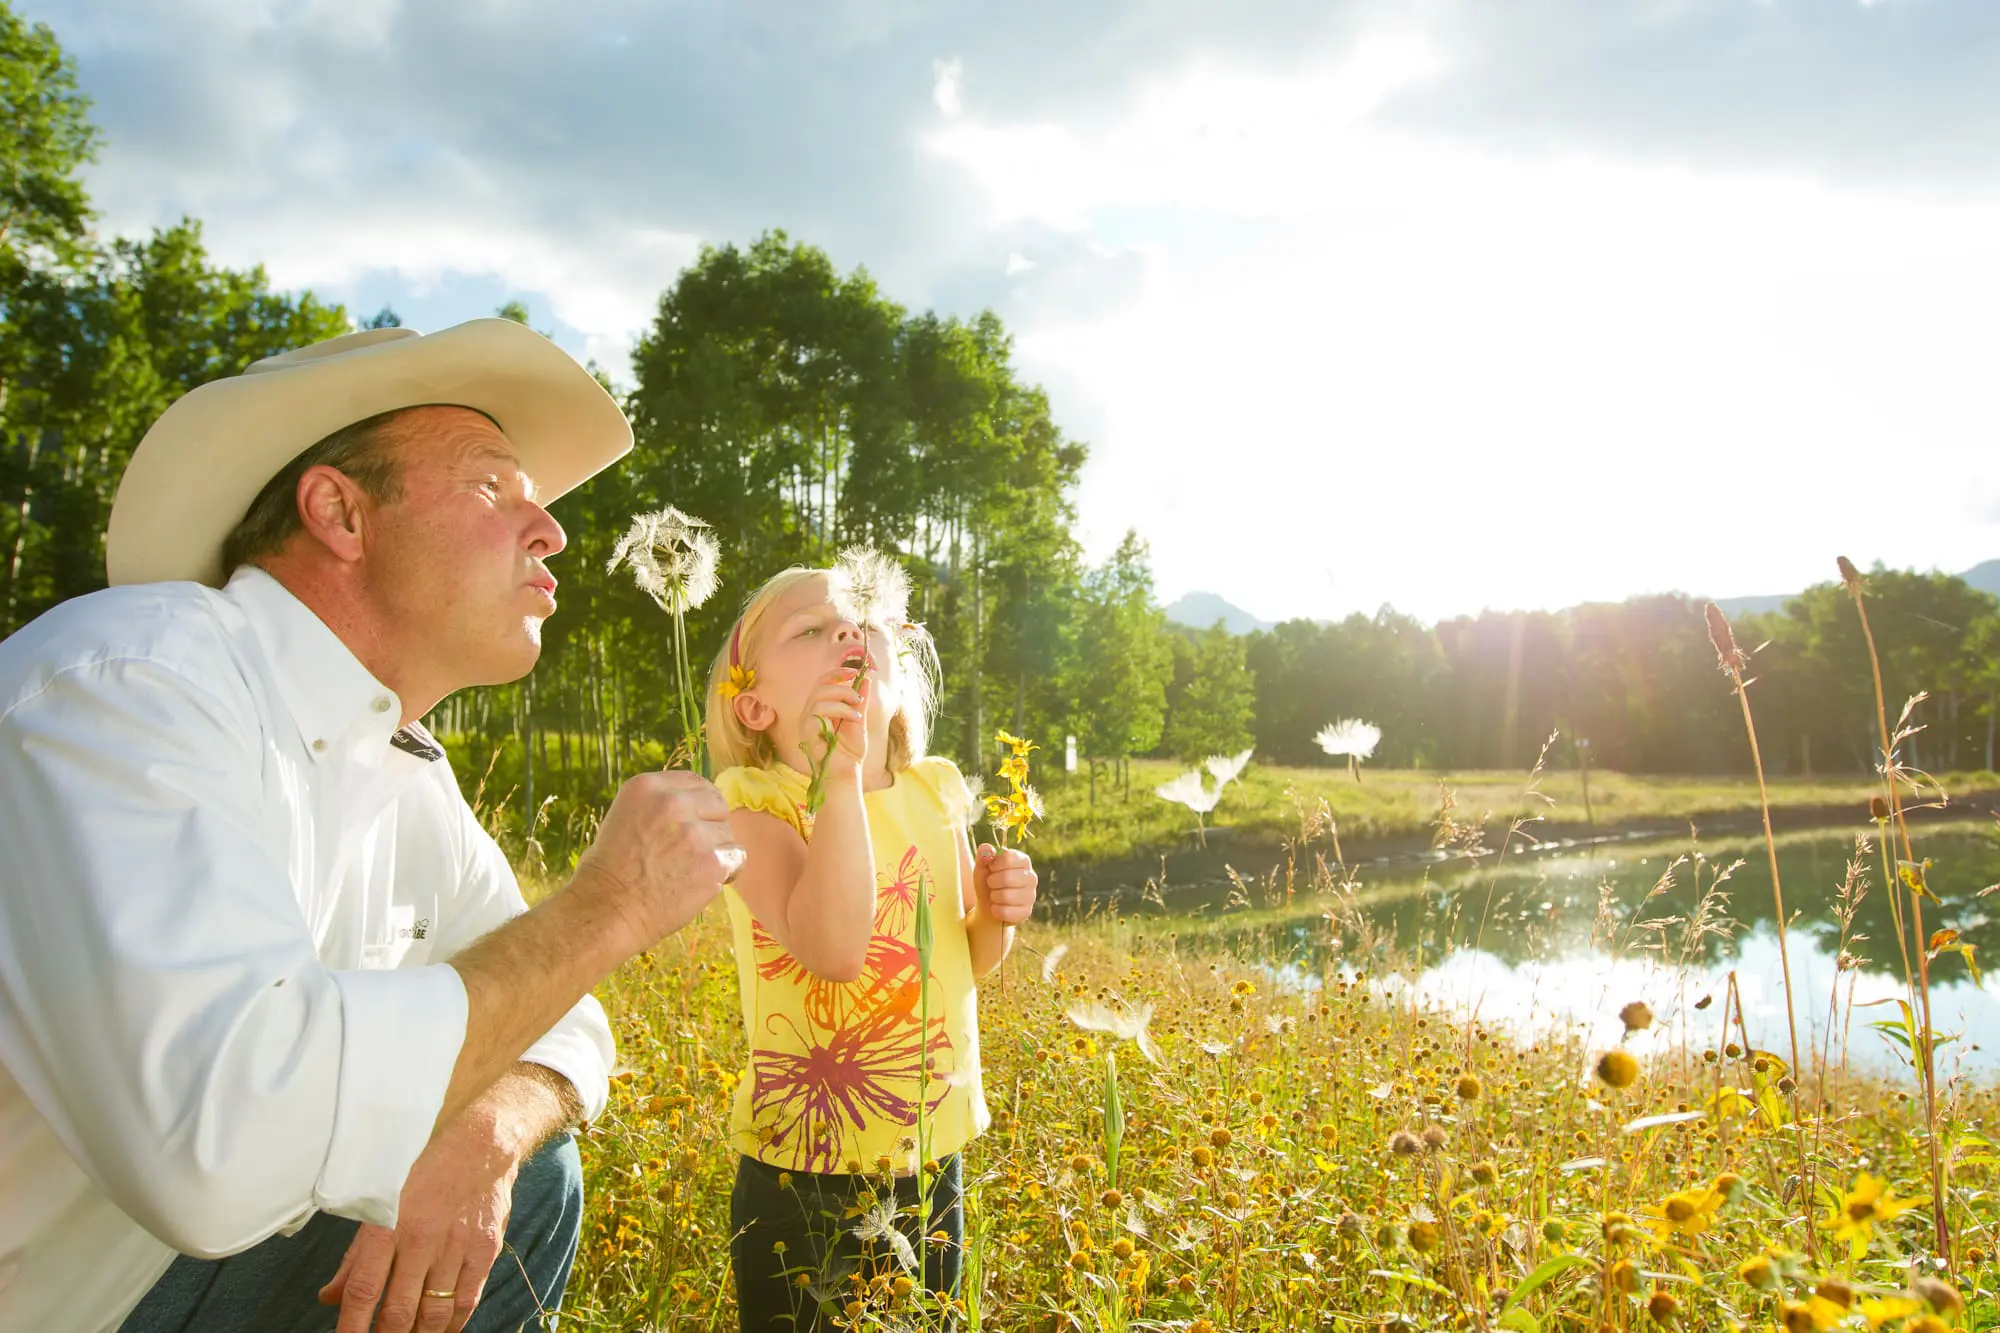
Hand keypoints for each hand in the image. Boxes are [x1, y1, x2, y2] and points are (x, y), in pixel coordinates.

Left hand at [318, 1114, 518, 1332]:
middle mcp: (421, 1239)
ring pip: (433, 1313)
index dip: (351, 1327)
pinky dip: (451, 1325)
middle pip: (398, 1310)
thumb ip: (355, 1257)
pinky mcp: (484, 1250)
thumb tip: (330, 1297)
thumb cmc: (423, 1175)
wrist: (480, 1148)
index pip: (363, 1290)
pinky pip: (466, 1301)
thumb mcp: (380, 1206)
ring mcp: (456, 1247)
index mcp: (388, 1226)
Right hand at [571, 770, 736, 948]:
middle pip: (718, 805)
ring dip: (717, 853)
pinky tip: (700, 884)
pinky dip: (726, 873)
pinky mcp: (711, 862)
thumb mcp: (626, 818)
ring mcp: (694, 833)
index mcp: (648, 787)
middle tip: (692, 852)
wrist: (606, 910)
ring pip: (728, 835)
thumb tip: (697, 808)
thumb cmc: (610, 872)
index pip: (695, 782)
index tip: (697, 821)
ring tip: (688, 872)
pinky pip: (736, 860)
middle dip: (711, 826)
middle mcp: (673, 803)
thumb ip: (661, 807)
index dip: (700, 804)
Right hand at [806, 662, 869, 777]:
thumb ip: (860, 701)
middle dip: (842, 685)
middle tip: (858, 697)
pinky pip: (819, 712)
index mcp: (819, 709)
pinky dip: (840, 711)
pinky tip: (853, 720)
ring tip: (857, 711)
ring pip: (820, 696)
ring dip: (843, 698)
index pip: (823, 682)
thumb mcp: (858, 720)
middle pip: (820, 685)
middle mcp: (809, 713)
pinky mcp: (807, 732)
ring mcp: (806, 723)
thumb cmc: (849, 752)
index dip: (838, 673)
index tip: (855, 671)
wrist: (847, 775)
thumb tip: (866, 679)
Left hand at [973, 844, 1036, 924]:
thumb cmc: (988, 880)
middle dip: (992, 882)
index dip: (994, 864)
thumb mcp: (982, 865)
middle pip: (1008, 877)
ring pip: (1007, 896)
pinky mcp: (1027, 912)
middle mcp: (1031, 877)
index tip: (991, 868)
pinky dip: (996, 910)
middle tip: (991, 884)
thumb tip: (988, 850)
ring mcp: (1031, 895)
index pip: (1009, 857)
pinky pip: (1007, 912)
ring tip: (994, 895)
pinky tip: (997, 907)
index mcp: (1023, 861)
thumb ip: (984, 854)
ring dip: (994, 896)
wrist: (988, 904)